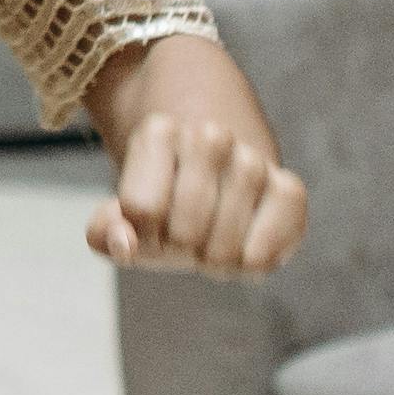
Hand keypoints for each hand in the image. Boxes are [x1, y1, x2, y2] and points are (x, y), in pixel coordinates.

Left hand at [83, 35, 306, 274]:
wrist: (217, 177)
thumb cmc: (165, 201)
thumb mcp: (122, 214)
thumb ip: (105, 233)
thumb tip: (125, 245)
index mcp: (158, 132)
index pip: (141, 209)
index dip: (141, 235)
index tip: (148, 226)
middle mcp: (208, 136)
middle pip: (184, 232)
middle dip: (179, 251)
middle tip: (183, 239)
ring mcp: (252, 160)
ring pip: (224, 245)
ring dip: (214, 262)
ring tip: (210, 246)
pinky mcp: (288, 188)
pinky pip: (271, 242)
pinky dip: (255, 259)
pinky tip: (243, 255)